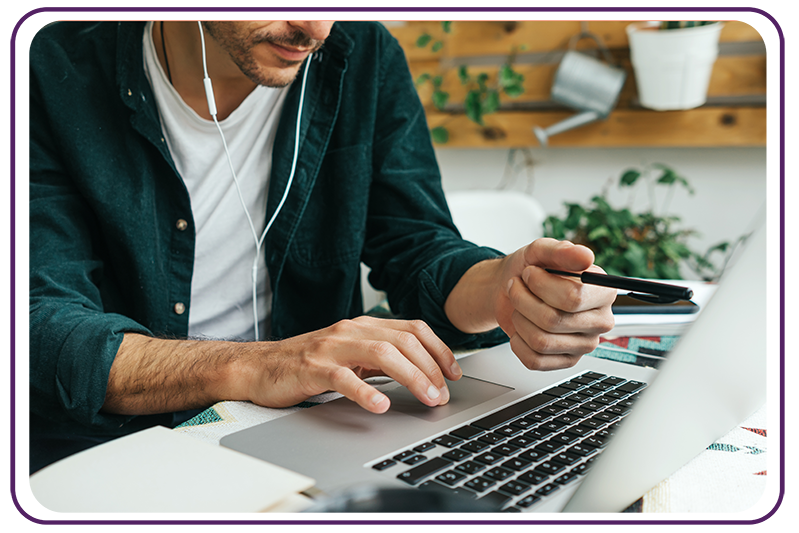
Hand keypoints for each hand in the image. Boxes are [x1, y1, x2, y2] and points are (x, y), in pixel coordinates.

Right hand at [237, 316, 462, 413]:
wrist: (259, 366)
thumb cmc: (307, 363)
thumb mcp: (351, 354)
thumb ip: (381, 358)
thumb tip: (421, 372)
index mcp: (364, 326)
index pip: (413, 328)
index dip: (439, 349)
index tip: (455, 372)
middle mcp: (351, 330)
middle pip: (404, 341)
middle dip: (431, 367)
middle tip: (443, 394)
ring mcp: (332, 347)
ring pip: (382, 354)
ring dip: (412, 377)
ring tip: (426, 398)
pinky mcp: (313, 368)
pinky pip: (344, 377)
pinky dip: (366, 391)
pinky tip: (381, 405)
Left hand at [495, 239, 615, 369]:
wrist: (512, 289)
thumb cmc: (531, 271)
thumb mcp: (541, 251)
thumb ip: (562, 251)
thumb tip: (586, 256)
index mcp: (603, 292)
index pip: (573, 297)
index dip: (541, 285)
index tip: (529, 273)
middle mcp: (600, 321)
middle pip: (553, 320)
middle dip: (523, 300)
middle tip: (517, 287)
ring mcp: (585, 345)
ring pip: (541, 341)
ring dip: (519, 319)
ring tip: (519, 305)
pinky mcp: (567, 362)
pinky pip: (535, 360)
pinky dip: (518, 342)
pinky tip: (522, 327)